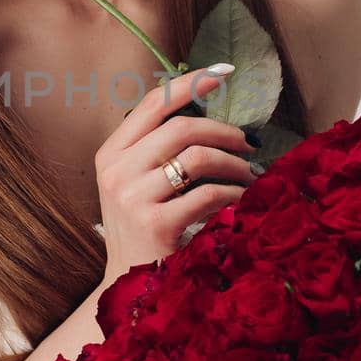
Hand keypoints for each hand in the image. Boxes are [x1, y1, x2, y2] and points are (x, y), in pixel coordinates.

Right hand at [94, 67, 255, 287]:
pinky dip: (234, 194)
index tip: (223, 73)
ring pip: (198, 158)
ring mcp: (133, 199)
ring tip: (250, 175)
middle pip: (182, 128)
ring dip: (234, 164)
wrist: (132, 287)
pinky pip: (209, 194)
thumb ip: (157, 149)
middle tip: (249, 144)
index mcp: (110, 155)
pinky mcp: (156, 225)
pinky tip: (242, 200)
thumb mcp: (136, 184)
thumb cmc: (144, 230)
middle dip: (224, 131)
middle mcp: (116, 172)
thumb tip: (205, 108)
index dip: (190, 83)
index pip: (152, 104)